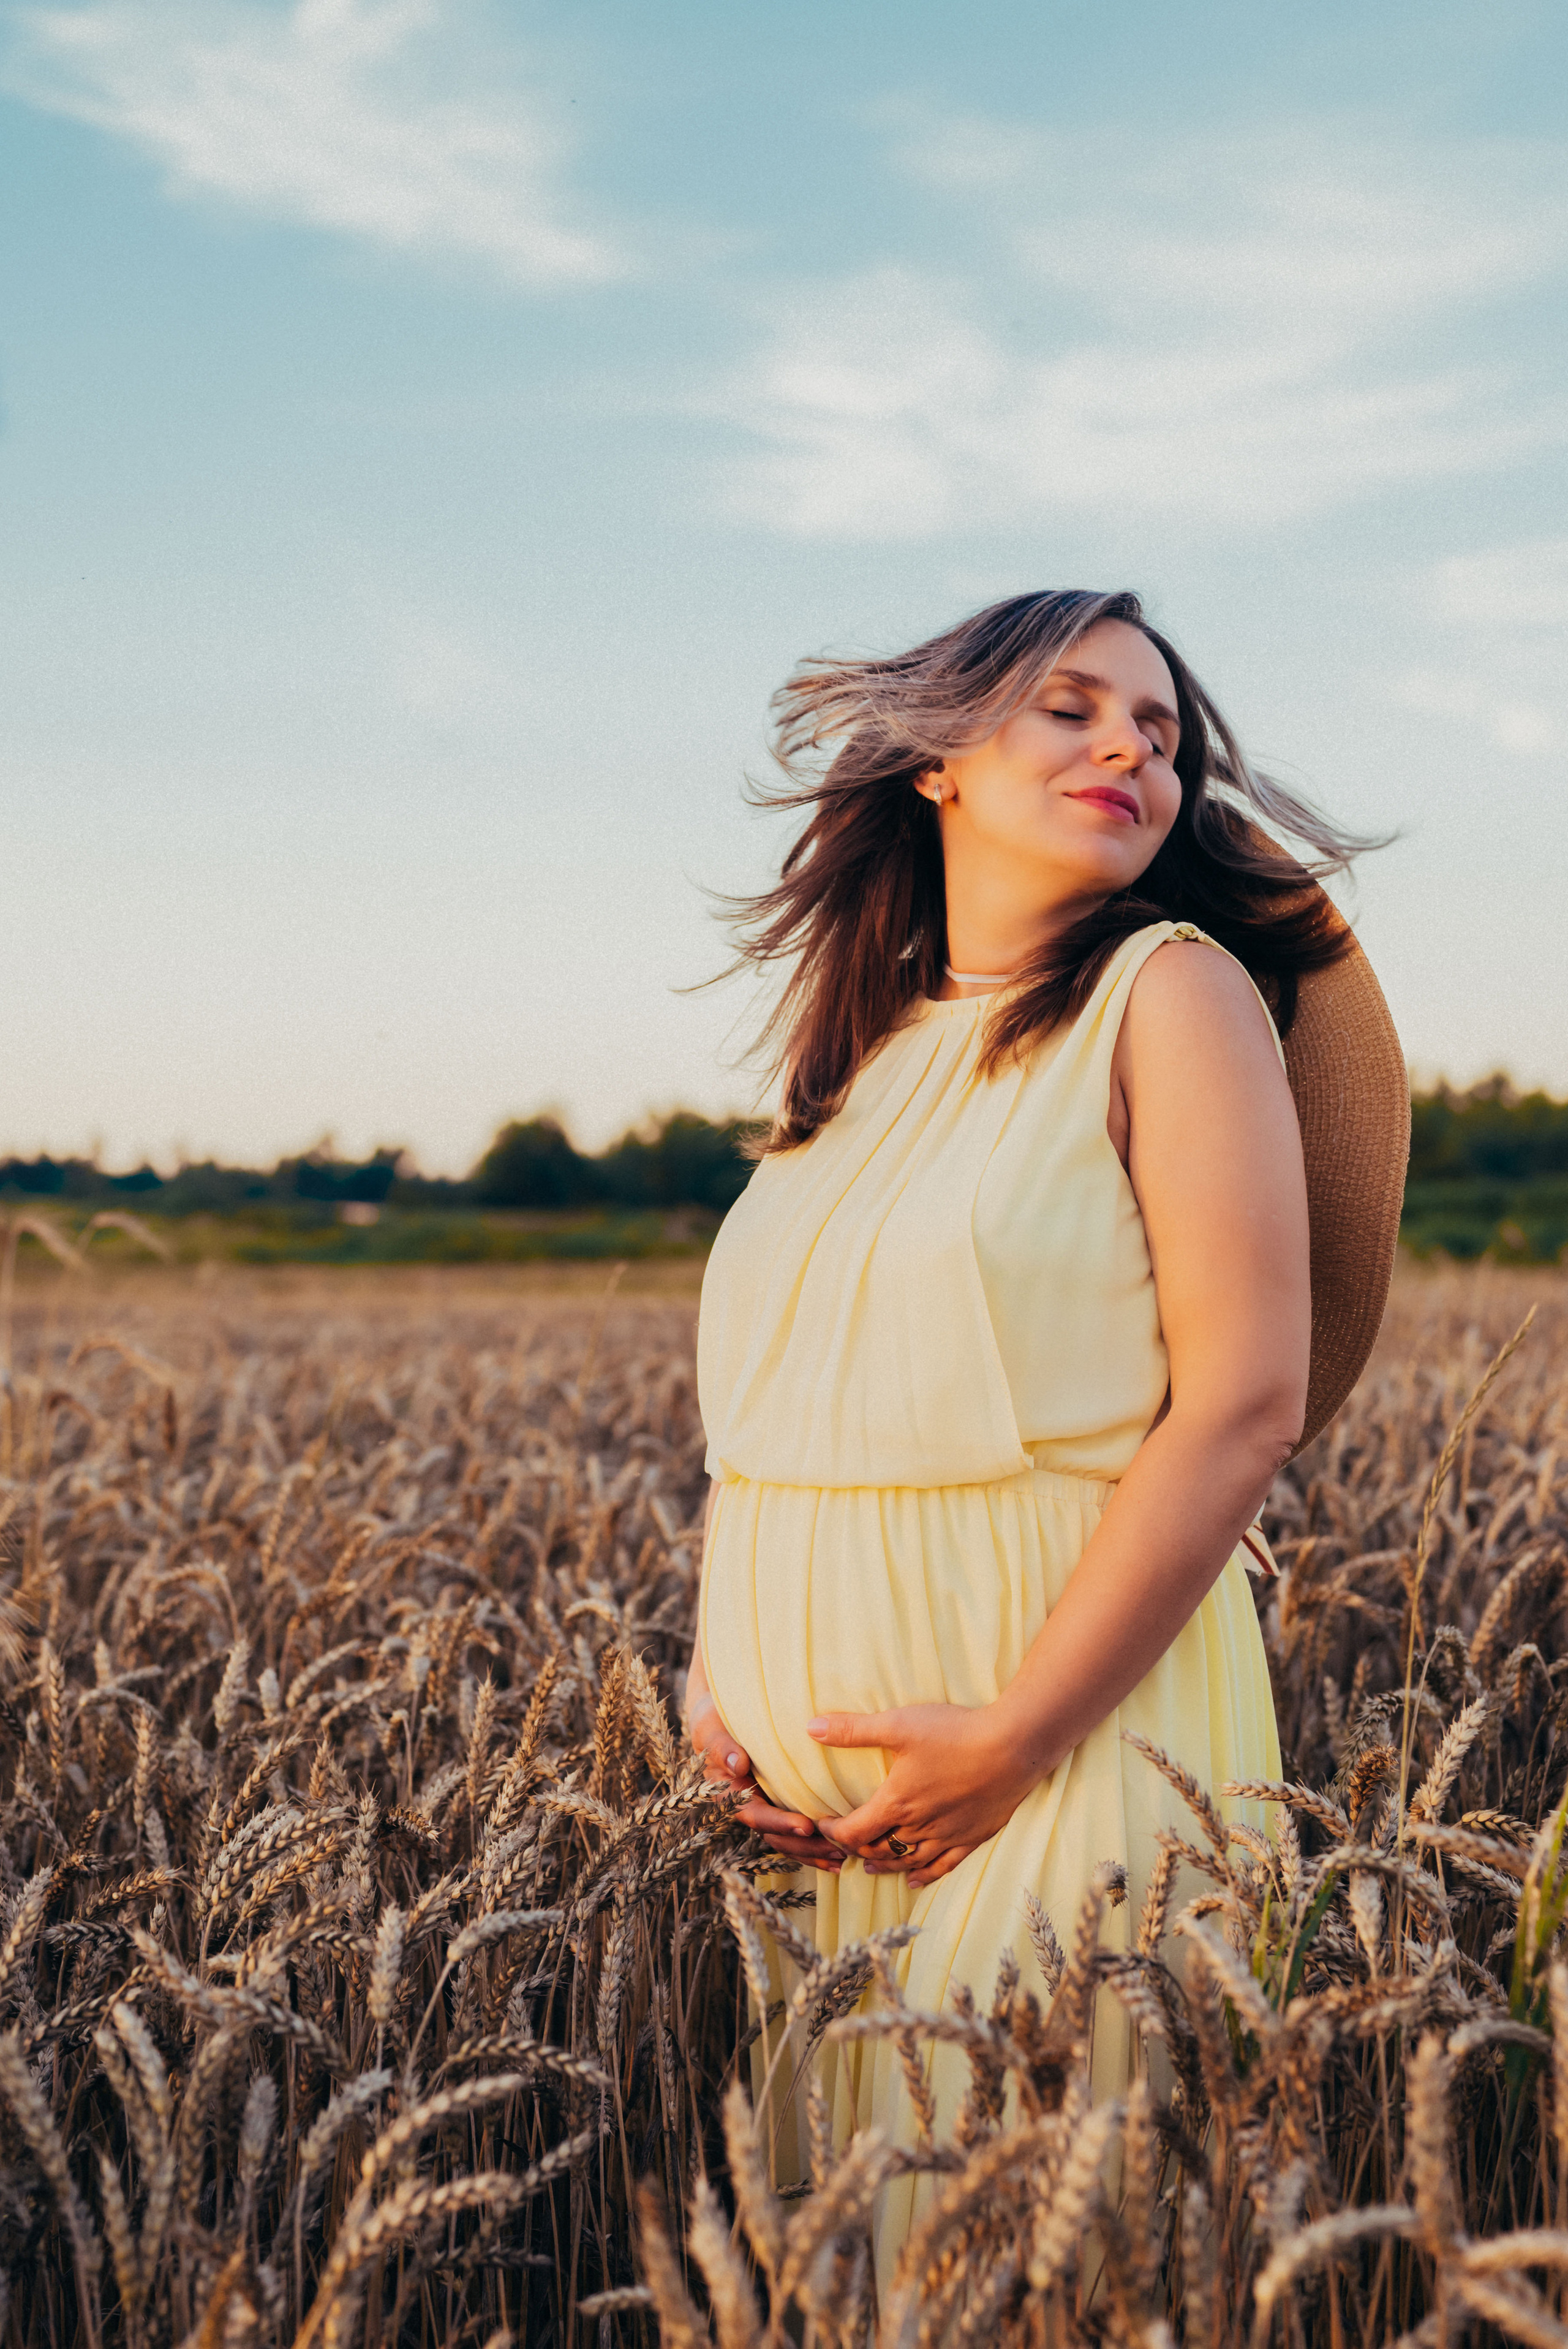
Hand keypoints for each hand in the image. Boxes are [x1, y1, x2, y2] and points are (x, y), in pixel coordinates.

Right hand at [687, 1688, 844, 1870]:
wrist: (726, 1713)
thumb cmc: (715, 1720)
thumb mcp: (710, 1728)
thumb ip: (721, 1747)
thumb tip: (738, 1765)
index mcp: (730, 1794)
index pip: (755, 1815)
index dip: (780, 1823)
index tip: (806, 1826)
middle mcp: (749, 1807)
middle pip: (776, 1837)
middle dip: (805, 1846)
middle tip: (836, 1847)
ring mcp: (767, 1808)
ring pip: (789, 1841)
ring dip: (815, 1851)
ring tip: (845, 1856)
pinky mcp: (782, 1804)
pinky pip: (798, 1832)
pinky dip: (817, 1845)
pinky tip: (842, 1852)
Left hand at [808, 1702, 1040, 1886]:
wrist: (1014, 1746)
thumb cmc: (955, 1733)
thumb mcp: (899, 1724)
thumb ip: (853, 1730)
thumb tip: (810, 1728)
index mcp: (897, 1802)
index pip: (853, 1831)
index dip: (832, 1832)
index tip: (823, 1823)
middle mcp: (919, 1827)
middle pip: (878, 1849)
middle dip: (856, 1848)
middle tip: (844, 1842)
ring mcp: (947, 1836)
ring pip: (908, 1861)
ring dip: (885, 1865)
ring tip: (870, 1866)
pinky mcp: (972, 1837)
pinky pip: (943, 1867)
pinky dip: (925, 1876)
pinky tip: (916, 1880)